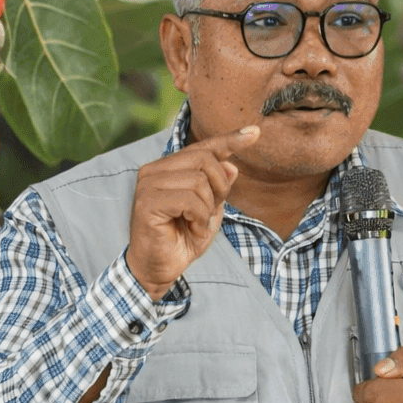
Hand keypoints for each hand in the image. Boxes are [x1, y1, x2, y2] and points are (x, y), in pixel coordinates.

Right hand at [127, 126, 258, 299]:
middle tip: (210, 212)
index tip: (255, 133)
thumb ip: (219, 186)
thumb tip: (232, 164)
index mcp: (167, 168)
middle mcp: (153, 170)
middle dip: (219, 187)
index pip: (203, 147)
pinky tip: (190, 228)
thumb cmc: (181, 239)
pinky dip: (198, 217)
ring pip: (199, 181)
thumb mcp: (210, 210)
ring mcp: (148, 185)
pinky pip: (189, 199)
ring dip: (207, 208)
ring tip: (196, 224)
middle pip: (204, 159)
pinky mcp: (147, 202)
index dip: (230, 140)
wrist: (159, 269)